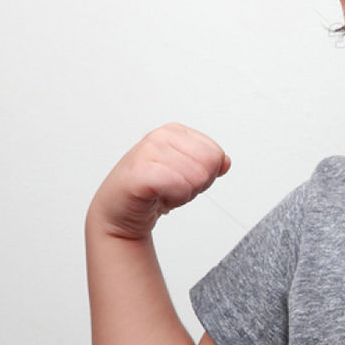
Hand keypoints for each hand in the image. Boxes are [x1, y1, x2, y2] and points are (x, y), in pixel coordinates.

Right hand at [89, 123, 230, 239]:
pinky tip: (156, 197)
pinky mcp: (140, 171)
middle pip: (209, 165)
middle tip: (171, 188)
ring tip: (162, 192)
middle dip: (196, 185)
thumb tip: (225, 162)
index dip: (205, 175)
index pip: (216, 154)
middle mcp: (160, 136)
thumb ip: (208, 163)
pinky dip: (173, 199)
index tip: (181, 179)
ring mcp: (148, 150)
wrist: (119, 212)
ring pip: (197, 177)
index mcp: (174, 131)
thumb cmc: (150, 191)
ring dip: (182, 194)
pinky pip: (179, 185)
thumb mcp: (187, 173)